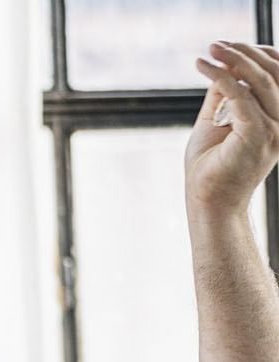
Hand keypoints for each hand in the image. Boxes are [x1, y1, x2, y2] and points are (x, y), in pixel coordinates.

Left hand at [188, 42, 278, 217]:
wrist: (208, 204)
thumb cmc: (210, 168)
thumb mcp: (216, 123)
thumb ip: (223, 96)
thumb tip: (222, 68)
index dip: (260, 55)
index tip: (232, 46)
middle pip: (273, 73)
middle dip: (245, 53)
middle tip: (217, 44)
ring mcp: (275, 129)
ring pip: (261, 80)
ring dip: (234, 60)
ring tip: (210, 50)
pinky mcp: (258, 134)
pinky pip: (242, 96)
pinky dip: (222, 77)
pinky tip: (203, 66)